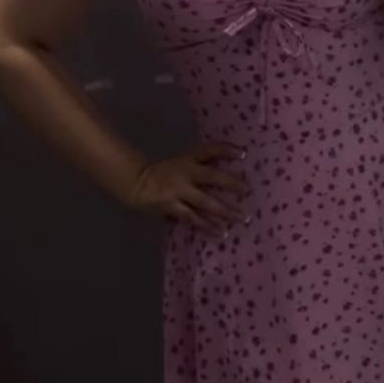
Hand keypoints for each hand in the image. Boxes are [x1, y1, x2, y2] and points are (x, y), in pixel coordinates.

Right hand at [126, 143, 249, 232]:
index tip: (242, 153)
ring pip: (205, 202)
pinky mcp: (172, 207)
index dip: (225, 150)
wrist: (136, 183)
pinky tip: (221, 232)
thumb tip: (229, 167)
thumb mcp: (181, 162)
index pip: (208, 150)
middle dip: (231, 183)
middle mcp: (185, 173)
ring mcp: (178, 191)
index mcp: (187, 160)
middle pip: (212, 177)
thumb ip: (201, 164)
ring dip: (224, 211)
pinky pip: (193, 218)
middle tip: (247, 190)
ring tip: (241, 218)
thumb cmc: (164, 173)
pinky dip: (208, 226)